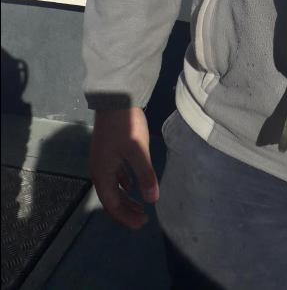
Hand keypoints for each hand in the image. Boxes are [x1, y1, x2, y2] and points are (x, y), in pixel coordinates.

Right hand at [89, 106, 158, 228]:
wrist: (115, 99)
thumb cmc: (125, 126)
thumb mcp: (138, 151)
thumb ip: (145, 175)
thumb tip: (153, 200)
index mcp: (103, 174)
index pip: (112, 204)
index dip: (126, 216)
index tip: (142, 222)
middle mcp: (99, 169)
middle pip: (111, 197)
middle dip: (126, 209)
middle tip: (143, 218)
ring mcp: (102, 159)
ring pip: (113, 186)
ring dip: (125, 196)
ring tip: (140, 203)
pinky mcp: (108, 150)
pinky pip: (114, 174)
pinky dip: (123, 182)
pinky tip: (132, 183)